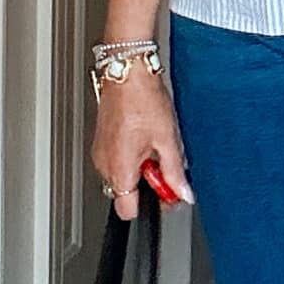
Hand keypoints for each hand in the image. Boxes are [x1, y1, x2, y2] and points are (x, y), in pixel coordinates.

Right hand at [90, 73, 193, 218]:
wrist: (127, 73)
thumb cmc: (143, 100)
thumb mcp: (168, 140)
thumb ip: (174, 172)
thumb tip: (183, 193)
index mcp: (119, 169)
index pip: (128, 211)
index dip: (151, 205)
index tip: (167, 192)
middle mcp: (104, 164)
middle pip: (126, 194)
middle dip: (147, 185)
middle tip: (164, 165)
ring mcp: (100, 153)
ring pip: (122, 176)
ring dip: (140, 169)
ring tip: (154, 145)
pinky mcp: (101, 142)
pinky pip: (116, 160)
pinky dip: (132, 156)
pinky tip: (144, 138)